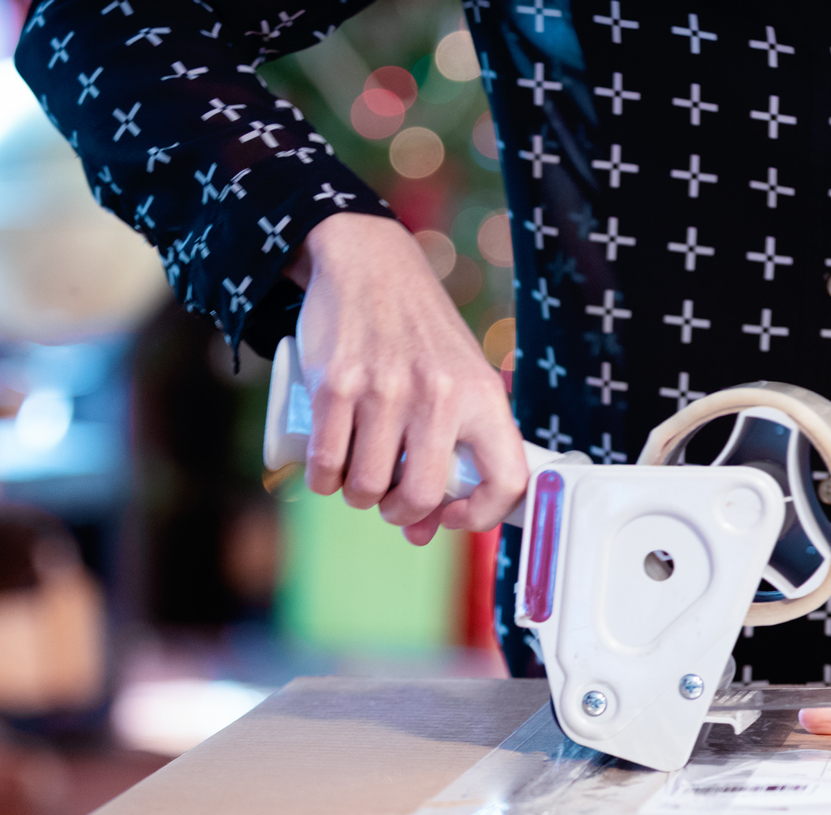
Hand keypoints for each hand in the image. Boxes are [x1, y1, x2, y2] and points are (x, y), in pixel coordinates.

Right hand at [285, 213, 526, 543]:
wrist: (370, 264)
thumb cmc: (419, 336)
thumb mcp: (458, 381)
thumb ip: (452, 451)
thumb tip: (421, 533)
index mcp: (482, 396)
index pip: (506, 480)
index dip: (480, 516)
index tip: (451, 516)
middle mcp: (439, 394)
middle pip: (422, 496)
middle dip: (401, 513)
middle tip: (391, 501)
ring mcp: (386, 389)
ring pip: (367, 488)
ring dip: (358, 496)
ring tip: (358, 475)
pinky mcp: (337, 384)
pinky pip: (326, 465)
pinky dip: (324, 480)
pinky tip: (329, 469)